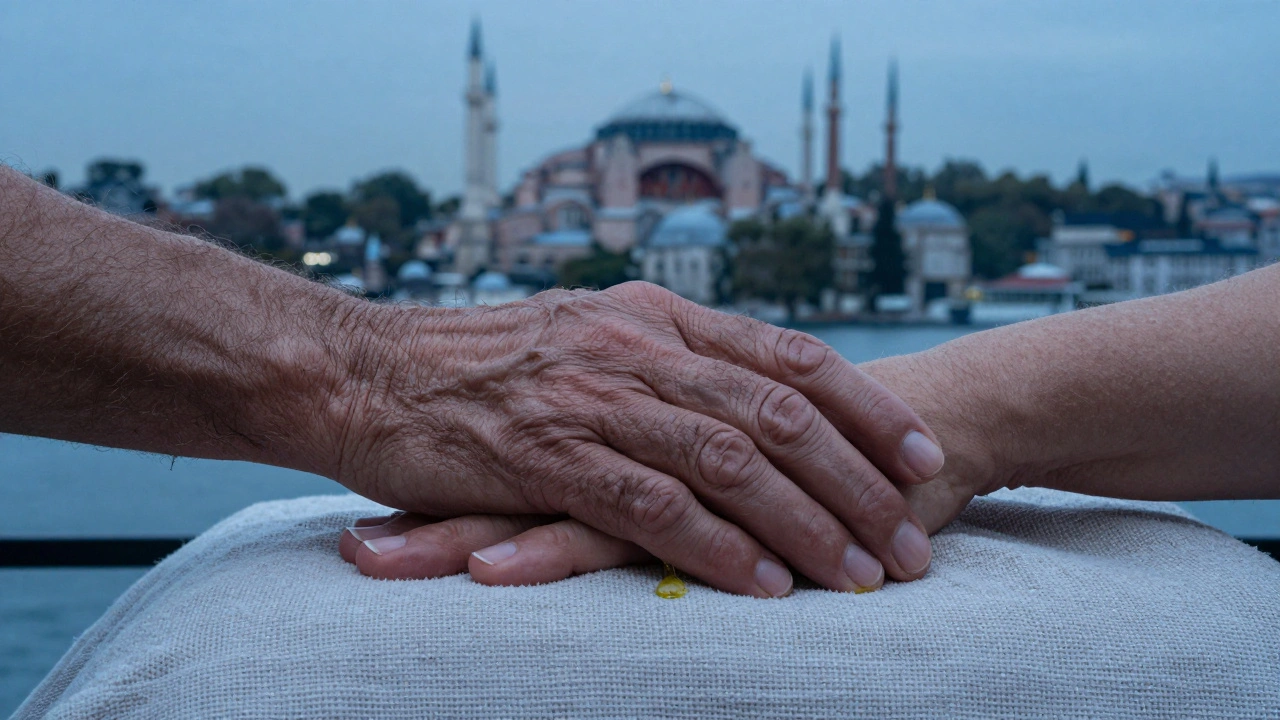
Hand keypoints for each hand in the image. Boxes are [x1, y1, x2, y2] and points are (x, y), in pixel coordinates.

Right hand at [337, 349, 1002, 589]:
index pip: (789, 356)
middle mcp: (636, 347)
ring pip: (730, 460)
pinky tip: (766, 585)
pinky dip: (718, 548)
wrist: (362, 372)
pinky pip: (652, 506)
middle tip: (913, 537)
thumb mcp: (586, 336)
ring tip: (864, 575)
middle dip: (859, 480)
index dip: (866, 407)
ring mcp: (592, 398)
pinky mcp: (545, 455)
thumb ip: (663, 360)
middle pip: (778, 412)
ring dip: (807, 522)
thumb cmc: (479, 366)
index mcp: (654, 316)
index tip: (922, 454)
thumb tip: (740, 396)